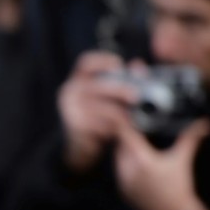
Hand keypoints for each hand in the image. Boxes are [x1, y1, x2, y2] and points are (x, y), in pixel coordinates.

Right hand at [58, 51, 136, 173]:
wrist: (78, 147)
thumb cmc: (96, 118)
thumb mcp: (106, 98)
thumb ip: (121, 81)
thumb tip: (138, 64)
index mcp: (77, 80)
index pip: (86, 63)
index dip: (103, 61)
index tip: (119, 65)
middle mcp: (70, 92)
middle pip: (98, 85)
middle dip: (119, 90)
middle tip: (136, 97)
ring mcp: (70, 110)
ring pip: (101, 108)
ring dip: (119, 114)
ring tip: (131, 119)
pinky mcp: (75, 127)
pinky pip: (99, 126)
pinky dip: (112, 129)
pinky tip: (118, 132)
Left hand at [115, 118, 209, 209]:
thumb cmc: (180, 188)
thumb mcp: (183, 159)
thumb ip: (191, 138)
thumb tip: (203, 124)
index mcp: (141, 159)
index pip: (125, 134)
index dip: (127, 125)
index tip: (132, 120)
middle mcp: (128, 170)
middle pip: (120, 145)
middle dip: (128, 139)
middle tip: (138, 134)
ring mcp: (123, 181)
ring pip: (118, 158)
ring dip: (125, 152)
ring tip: (139, 151)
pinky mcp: (123, 191)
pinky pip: (119, 173)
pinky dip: (125, 167)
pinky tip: (138, 167)